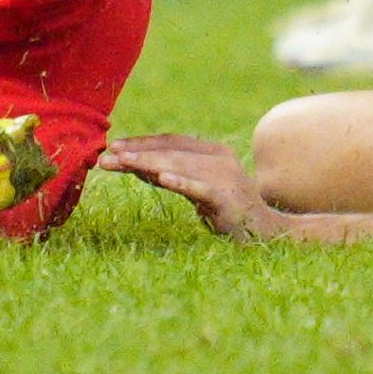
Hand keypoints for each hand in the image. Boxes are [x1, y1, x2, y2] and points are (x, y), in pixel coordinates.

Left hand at [99, 134, 285, 239]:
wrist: (264, 232)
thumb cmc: (224, 209)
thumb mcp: (194, 186)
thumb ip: (168, 173)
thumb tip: (129, 162)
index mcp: (212, 151)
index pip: (171, 141)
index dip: (142, 142)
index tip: (114, 146)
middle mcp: (219, 158)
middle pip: (172, 151)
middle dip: (138, 153)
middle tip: (108, 157)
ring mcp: (224, 177)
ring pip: (180, 166)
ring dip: (149, 163)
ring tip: (124, 162)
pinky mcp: (226, 198)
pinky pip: (199, 188)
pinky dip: (181, 182)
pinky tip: (161, 179)